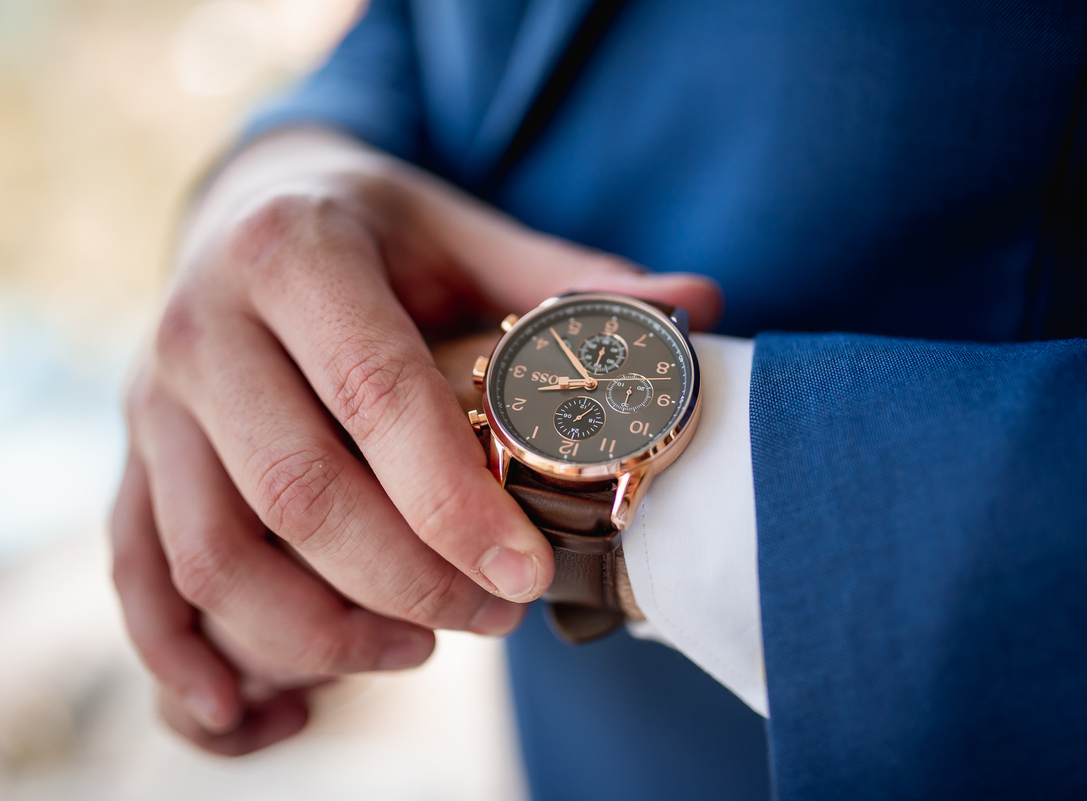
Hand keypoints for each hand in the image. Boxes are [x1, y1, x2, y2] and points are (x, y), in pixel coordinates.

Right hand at [110, 127, 721, 753]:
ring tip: (415, 650)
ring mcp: (153, 404)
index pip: (377, 396)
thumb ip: (571, 281)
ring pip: (213, 555)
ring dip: (318, 631)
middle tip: (494, 618)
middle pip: (297, 493)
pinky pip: (138, 577)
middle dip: (406, 580)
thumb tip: (701, 308)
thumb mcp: (465, 235)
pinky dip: (183, 658)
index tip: (525, 575)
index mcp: (295, 256)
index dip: (453, 501)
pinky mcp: (136, 461)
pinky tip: (249, 714)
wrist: (249, 213)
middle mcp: (202, 329)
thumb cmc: (376, 235)